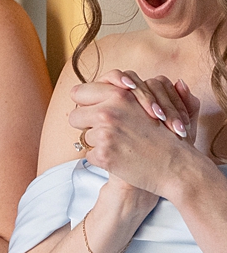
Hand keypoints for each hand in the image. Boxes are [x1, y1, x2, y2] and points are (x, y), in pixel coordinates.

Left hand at [69, 72, 198, 202]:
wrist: (178, 166)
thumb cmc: (166, 136)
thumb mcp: (152, 105)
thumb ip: (128, 92)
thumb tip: (109, 85)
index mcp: (119, 95)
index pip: (78, 92)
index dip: (85, 103)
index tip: (93, 110)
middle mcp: (109, 111)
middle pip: (74, 116)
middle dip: (85, 124)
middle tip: (104, 131)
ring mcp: (105, 133)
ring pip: (84, 137)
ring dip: (98, 143)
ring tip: (122, 146)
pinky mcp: (104, 154)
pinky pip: (89, 155)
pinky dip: (102, 159)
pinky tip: (121, 159)